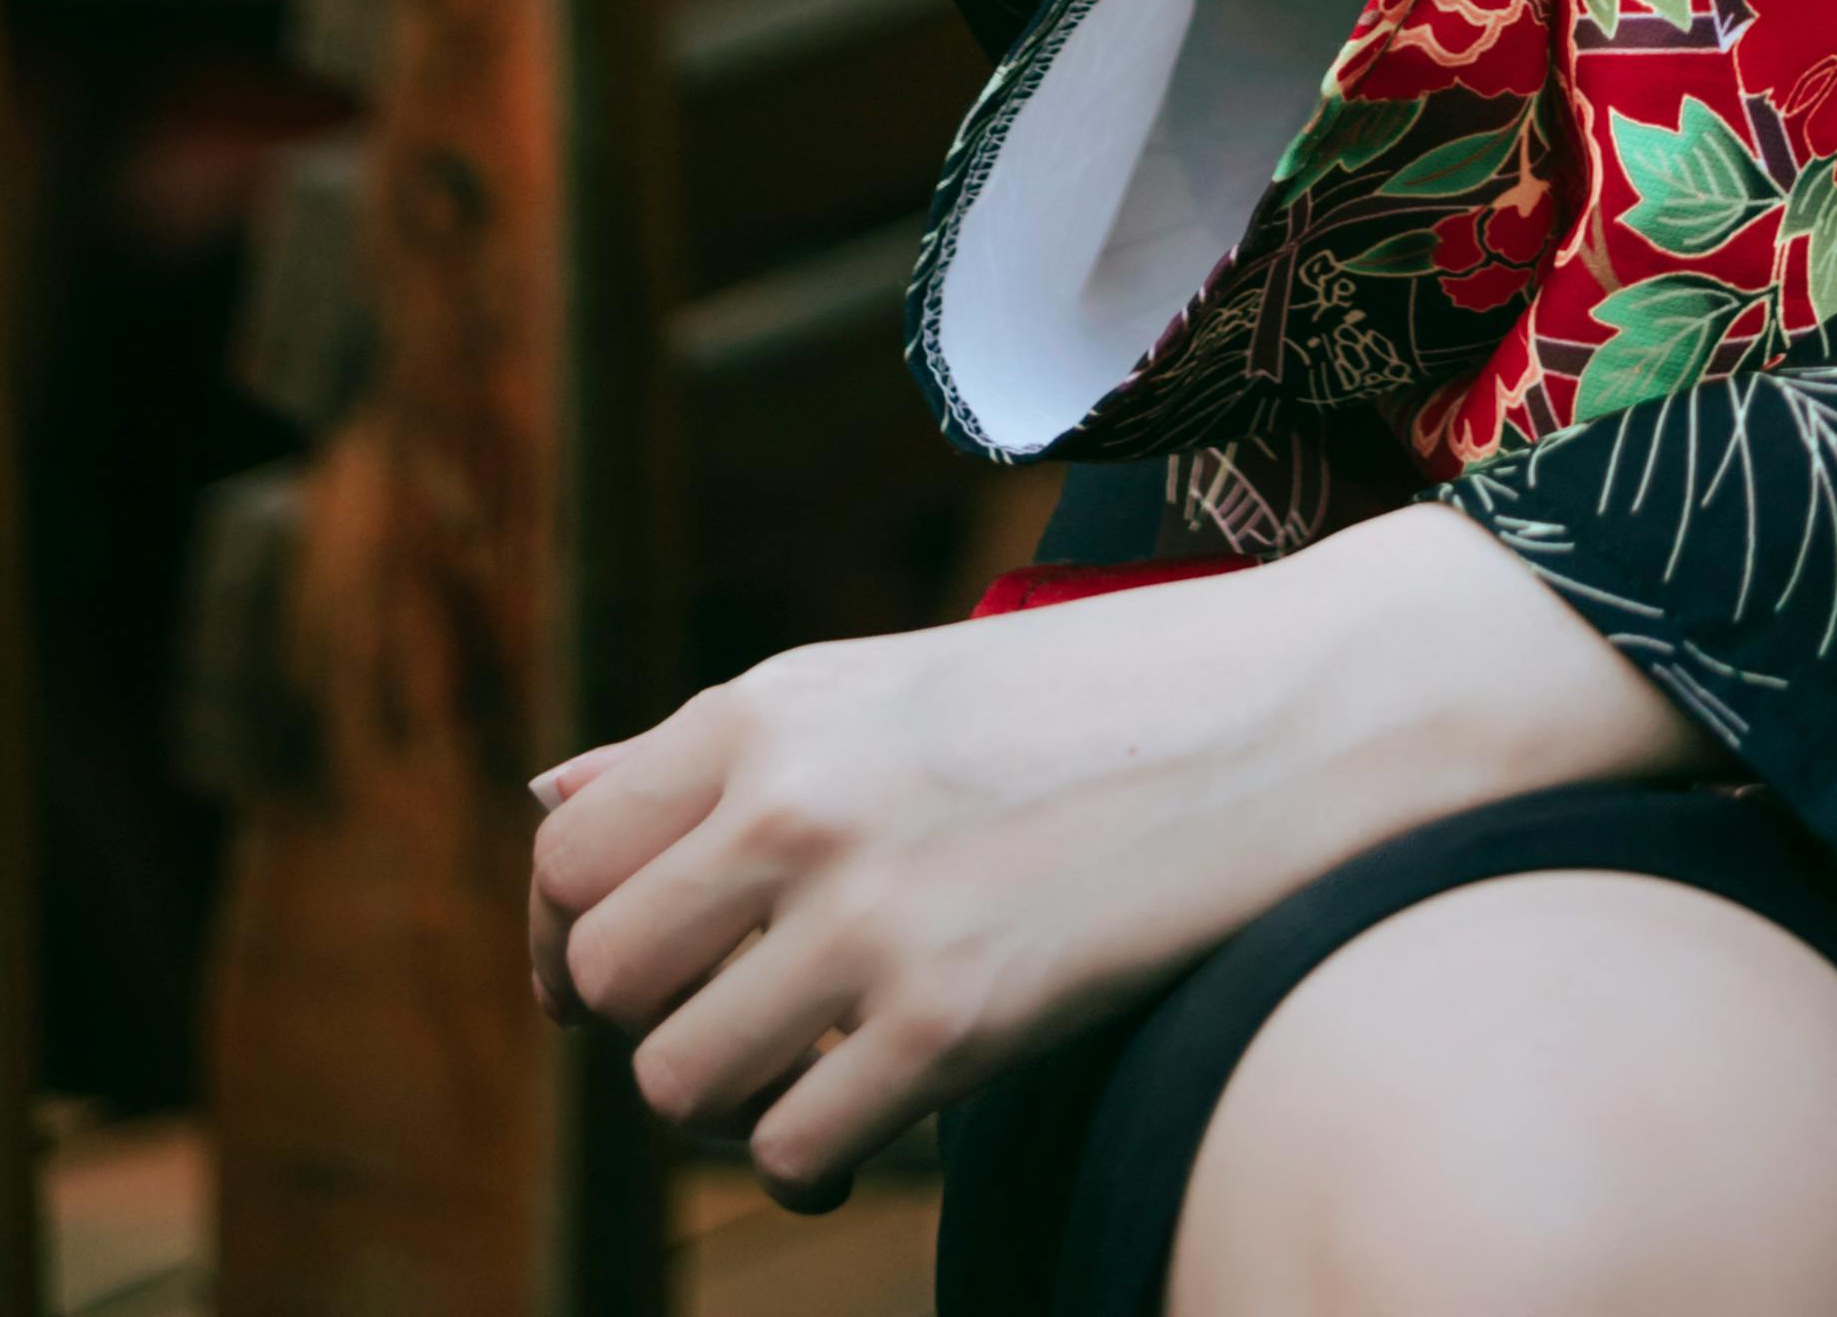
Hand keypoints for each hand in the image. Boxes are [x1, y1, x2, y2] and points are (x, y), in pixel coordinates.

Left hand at [527, 506, 1698, 1199]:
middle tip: (744, 1021)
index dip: (563, 939)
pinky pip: (789, 1150)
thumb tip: (544, 794)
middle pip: (601, 977)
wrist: (1293, 712)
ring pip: (676, 1082)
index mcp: (775, 705)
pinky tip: (874, 1116)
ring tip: (818, 1066)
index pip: (566, 854)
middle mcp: (795, 803)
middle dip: (653, 1022)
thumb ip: (716, 747)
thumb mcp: (889, 678)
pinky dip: (815, 1159)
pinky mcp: (947, 1021)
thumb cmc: (1095, 693)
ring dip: (734, 1099)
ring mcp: (868, 915)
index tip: (599, 985)